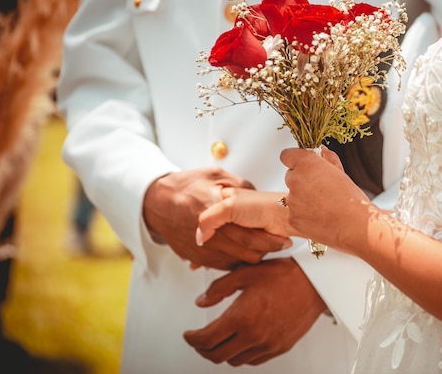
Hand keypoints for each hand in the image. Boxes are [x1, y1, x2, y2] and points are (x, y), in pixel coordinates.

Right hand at [143, 168, 289, 269]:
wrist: (157, 202)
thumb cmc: (186, 186)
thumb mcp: (216, 175)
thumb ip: (240, 186)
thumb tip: (260, 195)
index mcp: (214, 211)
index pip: (249, 235)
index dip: (270, 239)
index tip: (284, 238)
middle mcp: (208, 234)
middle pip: (247, 252)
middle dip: (267, 250)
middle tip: (280, 243)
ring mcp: (202, 249)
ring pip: (238, 262)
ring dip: (253, 256)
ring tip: (263, 245)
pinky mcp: (197, 257)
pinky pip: (225, 266)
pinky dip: (237, 260)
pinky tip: (244, 250)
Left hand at [183, 258, 326, 365]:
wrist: (315, 282)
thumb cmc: (284, 274)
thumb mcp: (245, 273)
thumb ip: (219, 289)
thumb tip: (201, 302)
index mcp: (242, 316)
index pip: (207, 339)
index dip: (192, 339)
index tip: (188, 334)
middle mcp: (254, 335)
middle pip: (217, 355)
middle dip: (202, 349)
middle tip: (198, 340)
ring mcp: (268, 345)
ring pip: (235, 361)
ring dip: (222, 352)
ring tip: (219, 340)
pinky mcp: (280, 348)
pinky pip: (254, 360)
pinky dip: (241, 354)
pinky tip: (240, 341)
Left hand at [280, 148, 370, 250]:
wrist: (355, 226)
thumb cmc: (351, 199)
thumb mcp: (340, 172)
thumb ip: (327, 158)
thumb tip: (321, 151)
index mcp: (306, 165)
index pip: (287, 155)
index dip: (295, 159)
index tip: (303, 164)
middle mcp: (295, 180)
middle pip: (290, 176)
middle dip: (301, 180)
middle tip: (320, 189)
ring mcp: (292, 201)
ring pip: (292, 196)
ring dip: (302, 198)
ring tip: (323, 206)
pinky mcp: (292, 218)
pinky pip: (295, 213)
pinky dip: (304, 215)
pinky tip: (320, 217)